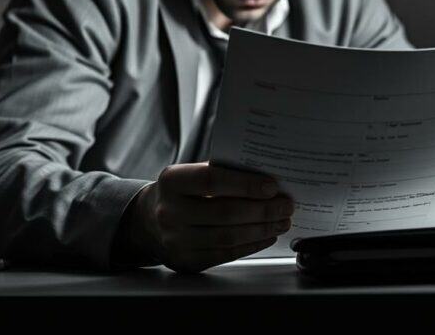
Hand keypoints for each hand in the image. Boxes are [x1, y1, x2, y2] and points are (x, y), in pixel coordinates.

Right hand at [125, 162, 293, 272]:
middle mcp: (170, 211)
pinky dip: (251, 245)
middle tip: (286, 205)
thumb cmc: (180, 192)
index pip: (211, 181)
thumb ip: (220, 173)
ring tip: (281, 221)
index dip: (245, 184)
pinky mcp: (186, 260)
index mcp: (172, 181)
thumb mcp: (189, 174)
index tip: (272, 186)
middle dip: (262, 209)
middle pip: (225, 212)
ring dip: (261, 229)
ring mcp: (176, 240)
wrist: (148, 220)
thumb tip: (266, 182)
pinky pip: (226, 254)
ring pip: (228, 237)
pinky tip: (266, 235)